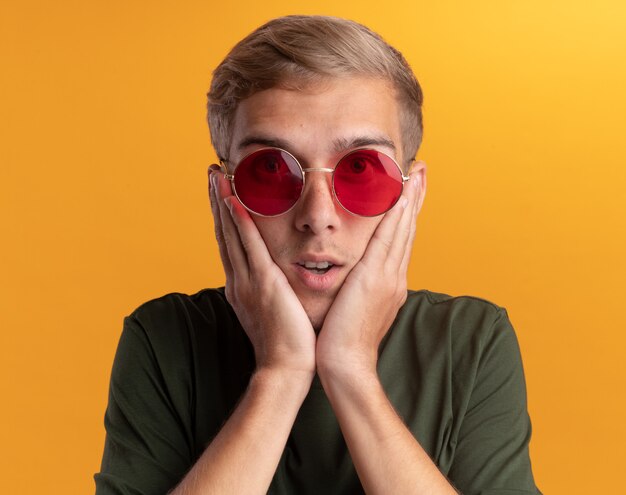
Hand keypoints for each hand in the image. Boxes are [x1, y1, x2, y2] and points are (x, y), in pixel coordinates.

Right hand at [209, 169, 316, 376]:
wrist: (285, 368)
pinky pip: (248, 245)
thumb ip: (270, 292)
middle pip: (224, 231)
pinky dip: (238, 220)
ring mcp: (247, 280)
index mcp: (242, 286)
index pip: (230, 243)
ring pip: (231, 232)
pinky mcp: (262, 282)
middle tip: (212, 172)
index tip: (221, 192)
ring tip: (216, 174)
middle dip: (216, 201)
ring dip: (222, 201)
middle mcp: (238, 279)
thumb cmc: (286, 344)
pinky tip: (233, 199)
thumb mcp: (273, 312)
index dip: (223, 216)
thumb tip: (275, 281)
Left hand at [316, 164, 425, 377]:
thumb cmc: (344, 340)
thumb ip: (361, 289)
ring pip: (402, 230)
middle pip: (408, 229)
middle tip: (422, 170)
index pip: (400, 239)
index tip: (410, 189)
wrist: (346, 365)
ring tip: (417, 173)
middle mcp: (394, 276)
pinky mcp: (376, 279)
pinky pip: (388, 241)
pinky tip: (400, 195)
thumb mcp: (356, 307)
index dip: (407, 213)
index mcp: (389, 282)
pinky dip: (396, 217)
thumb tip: (358, 278)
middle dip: (415, 198)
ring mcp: (389, 277)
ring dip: (410, 199)